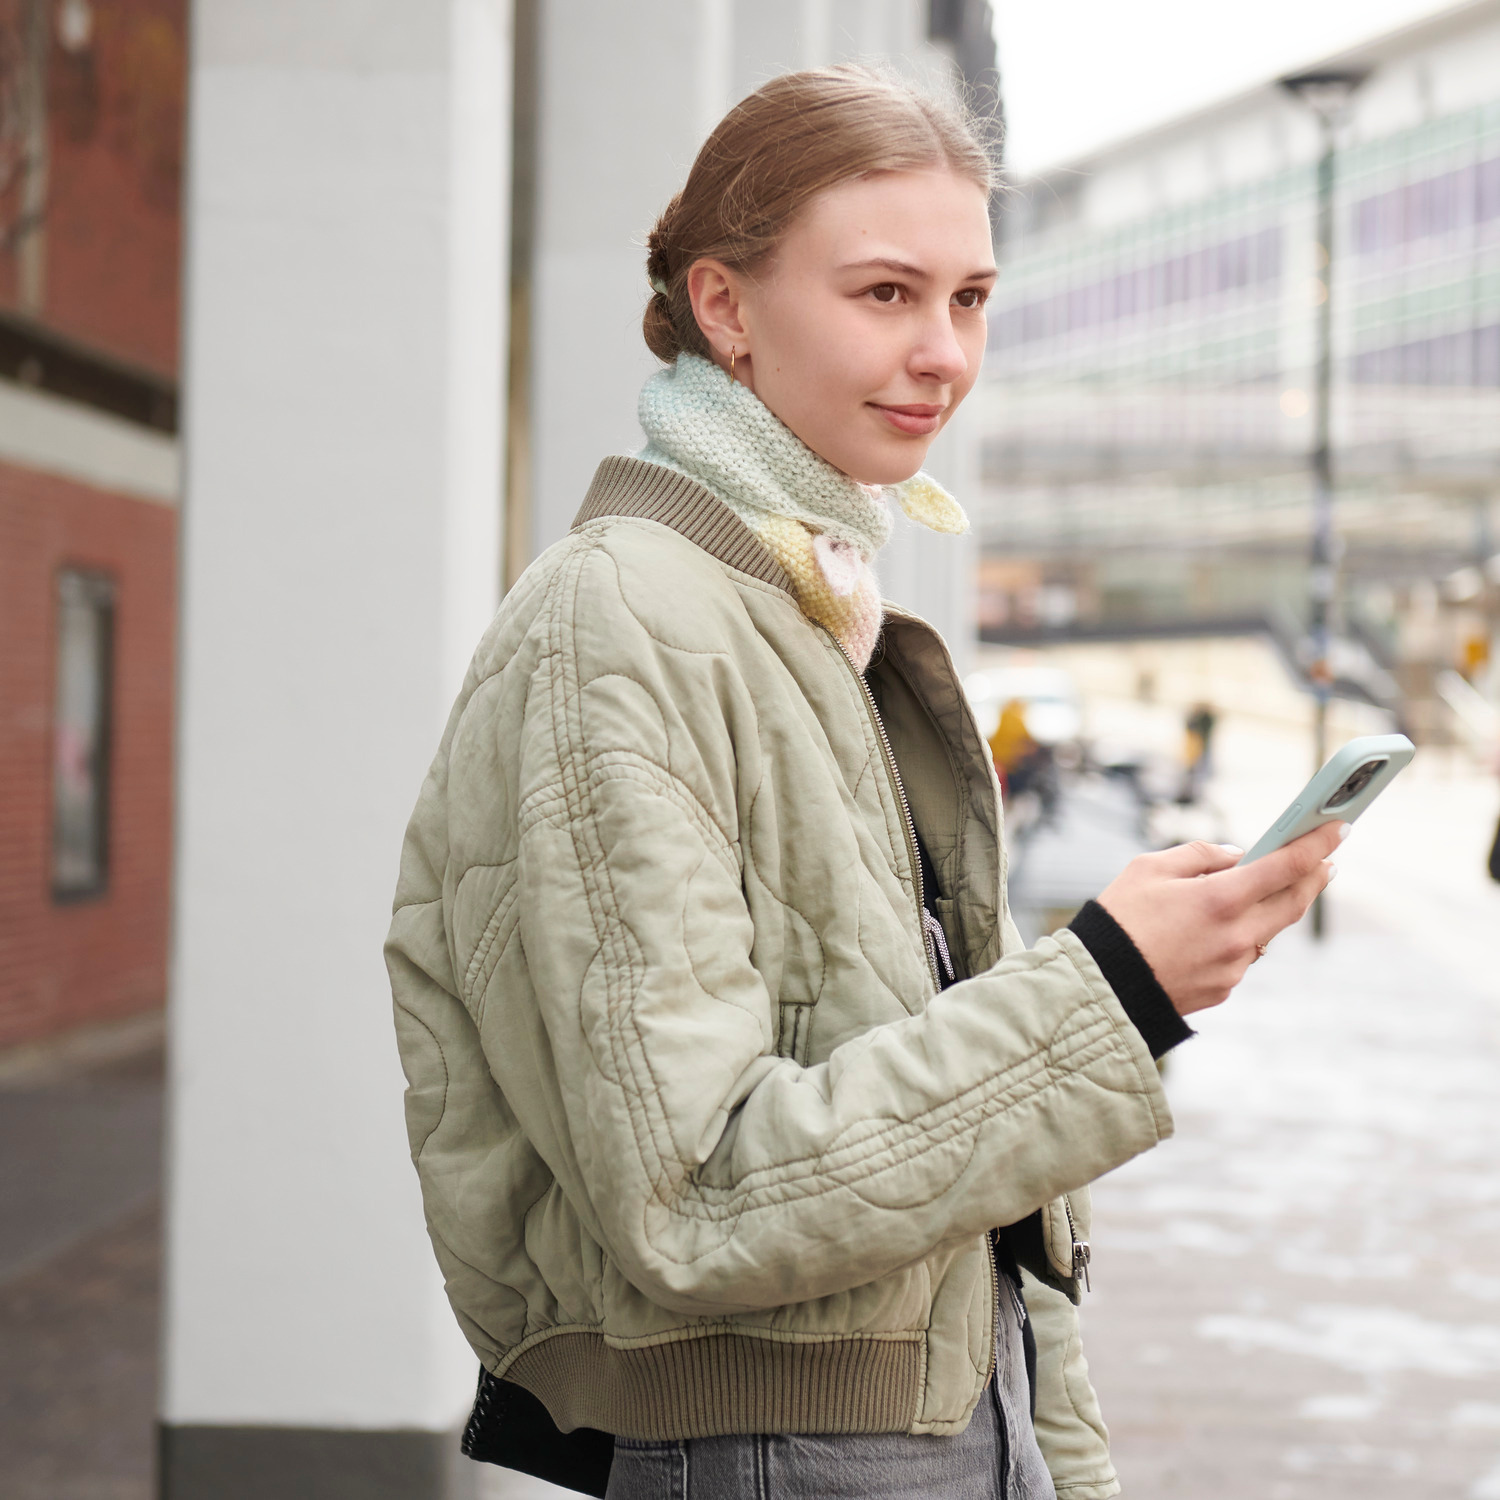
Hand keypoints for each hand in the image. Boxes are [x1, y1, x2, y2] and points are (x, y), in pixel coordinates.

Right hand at [1095, 824, 1344, 1016]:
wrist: (1099, 986)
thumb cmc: (1118, 920)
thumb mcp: (1148, 868)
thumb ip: (1199, 855)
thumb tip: (1237, 857)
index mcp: (1220, 899)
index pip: (1285, 865)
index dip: (1316, 844)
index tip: (1337, 829)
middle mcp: (1236, 936)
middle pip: (1293, 902)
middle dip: (1314, 876)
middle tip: (1325, 859)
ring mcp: (1233, 967)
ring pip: (1267, 930)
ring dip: (1274, 907)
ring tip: (1268, 889)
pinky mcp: (1223, 989)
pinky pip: (1242, 955)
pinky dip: (1240, 935)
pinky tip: (1218, 928)